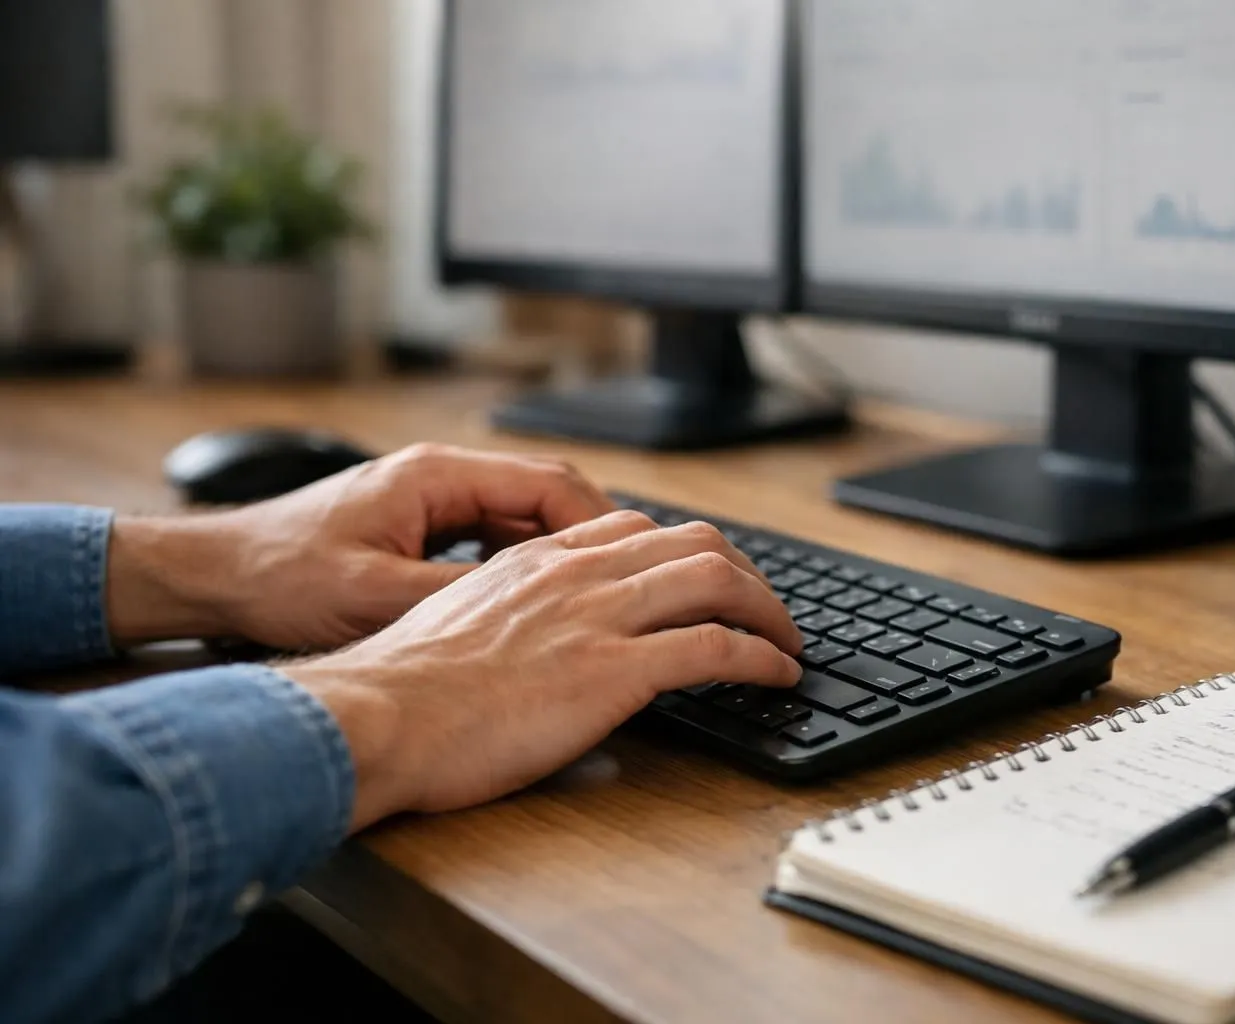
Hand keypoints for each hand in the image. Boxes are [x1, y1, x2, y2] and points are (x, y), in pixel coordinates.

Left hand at [106, 444, 614, 649]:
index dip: (598, 523)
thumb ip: (454, 596)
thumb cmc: (279, 574)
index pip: (549, 483)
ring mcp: (431, 503)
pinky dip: (521, 569)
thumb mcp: (374, 595)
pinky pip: (492, 541)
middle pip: (545, 496)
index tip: (630, 562)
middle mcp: (440, 479)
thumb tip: (528, 610)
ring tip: (593, 600)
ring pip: (521, 520)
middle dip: (590, 539)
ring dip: (557, 555)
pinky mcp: (419, 531)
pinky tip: (534, 609)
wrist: (216, 576)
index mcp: (437, 476)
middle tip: (627, 584)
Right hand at [283, 510, 803, 830]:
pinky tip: (778, 673)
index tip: (710, 577)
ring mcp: (598, 617)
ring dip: (769, 610)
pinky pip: (716, 647)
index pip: (638, 528)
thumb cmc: (401, 689)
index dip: (689, 550)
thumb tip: (537, 639)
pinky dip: (762, 655)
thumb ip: (511, 612)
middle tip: (766, 607)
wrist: (378, 716)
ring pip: (716, 580)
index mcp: (537, 559)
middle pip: (694, 542)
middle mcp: (576, 573)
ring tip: (789, 640)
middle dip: (746, 572)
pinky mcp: (613, 670)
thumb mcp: (458, 622)